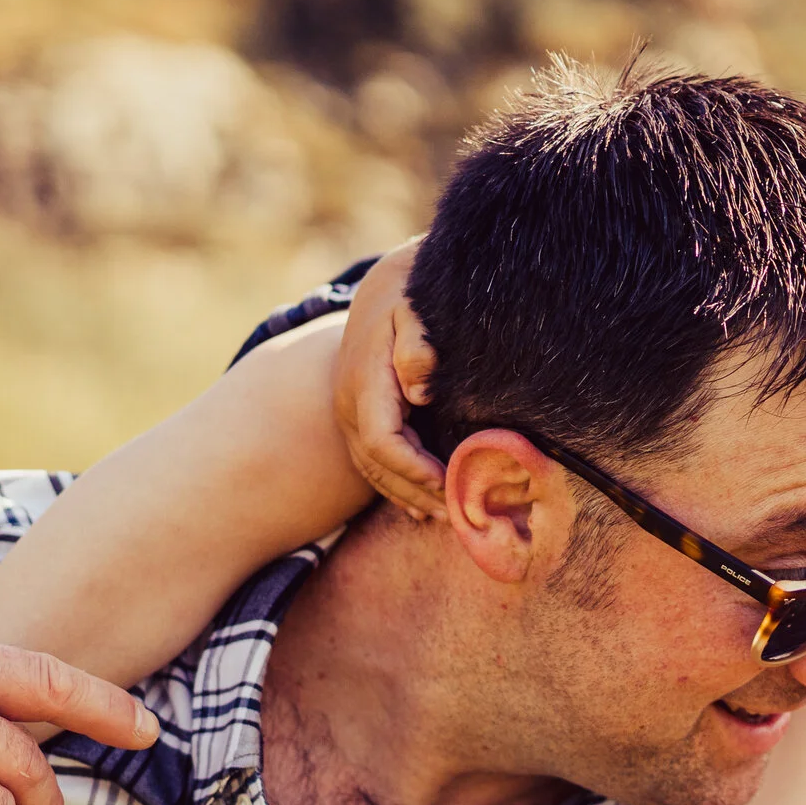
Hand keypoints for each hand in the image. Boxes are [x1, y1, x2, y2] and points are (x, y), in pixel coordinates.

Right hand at [331, 240, 446, 520]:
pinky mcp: (358, 416)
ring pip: (372, 468)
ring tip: (443, 516)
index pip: (382, 440)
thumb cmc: (407, 298)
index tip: (447, 483)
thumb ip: (418, 343)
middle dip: (416, 491)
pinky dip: (395, 486)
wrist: (382, 289)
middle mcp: (350, 403)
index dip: (413, 468)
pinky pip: (371, 461)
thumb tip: (419, 388)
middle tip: (456, 512)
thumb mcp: (414, 309)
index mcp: (365, 383)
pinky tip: (419, 506)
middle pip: (378, 464)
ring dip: (406, 495)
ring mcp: (349, 412)